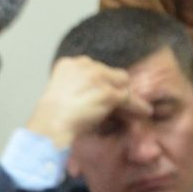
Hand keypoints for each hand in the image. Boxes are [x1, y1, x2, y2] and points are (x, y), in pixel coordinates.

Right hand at [25, 56, 151, 147]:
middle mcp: (84, 65)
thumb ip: (71, 87)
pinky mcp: (109, 94)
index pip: (91, 67)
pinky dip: (137, 106)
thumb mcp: (56, 94)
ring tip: (132, 107)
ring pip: (121, 84)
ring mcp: (98, 78)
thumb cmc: (48, 119)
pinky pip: (128, 98)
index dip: (96, 82)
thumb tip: (85, 96)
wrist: (49, 127)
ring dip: (124, 96)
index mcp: (68, 64)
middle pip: (109, 73)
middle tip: (113, 102)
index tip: (96, 92)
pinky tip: (144, 111)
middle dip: (112, 86)